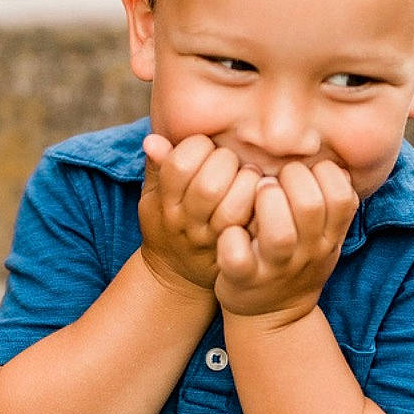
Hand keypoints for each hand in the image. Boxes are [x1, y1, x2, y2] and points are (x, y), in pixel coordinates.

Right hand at [139, 133, 262, 292]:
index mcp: (164, 202)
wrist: (176, 275)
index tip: (205, 146)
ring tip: (249, 176)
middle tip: (232, 161)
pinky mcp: (236, 251)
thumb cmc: (168, 223)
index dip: (197, 146)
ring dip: (247, 183)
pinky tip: (261, 194)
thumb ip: (157, 167)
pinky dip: (261, 204)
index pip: (179, 165)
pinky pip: (252, 226)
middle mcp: (186, 223)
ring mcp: (212, 240)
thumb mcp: (153, 197)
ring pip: (233, 208)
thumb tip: (152, 139)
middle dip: (226, 162)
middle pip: (208, 186)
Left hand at [215, 159, 357, 322]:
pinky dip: (231, 239)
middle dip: (289, 181)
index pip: (342, 193)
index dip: (321, 173)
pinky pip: (238, 258)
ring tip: (255, 197)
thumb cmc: (296, 259)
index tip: (303, 175)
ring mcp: (276, 267)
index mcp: (329, 235)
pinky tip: (230, 231)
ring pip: (279, 232)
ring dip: (264, 204)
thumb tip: (330, 155)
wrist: (274, 317)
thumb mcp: (323, 234)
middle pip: (310, 204)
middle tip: (273, 183)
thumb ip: (328, 200)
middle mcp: (308, 252)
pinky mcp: (244, 280)